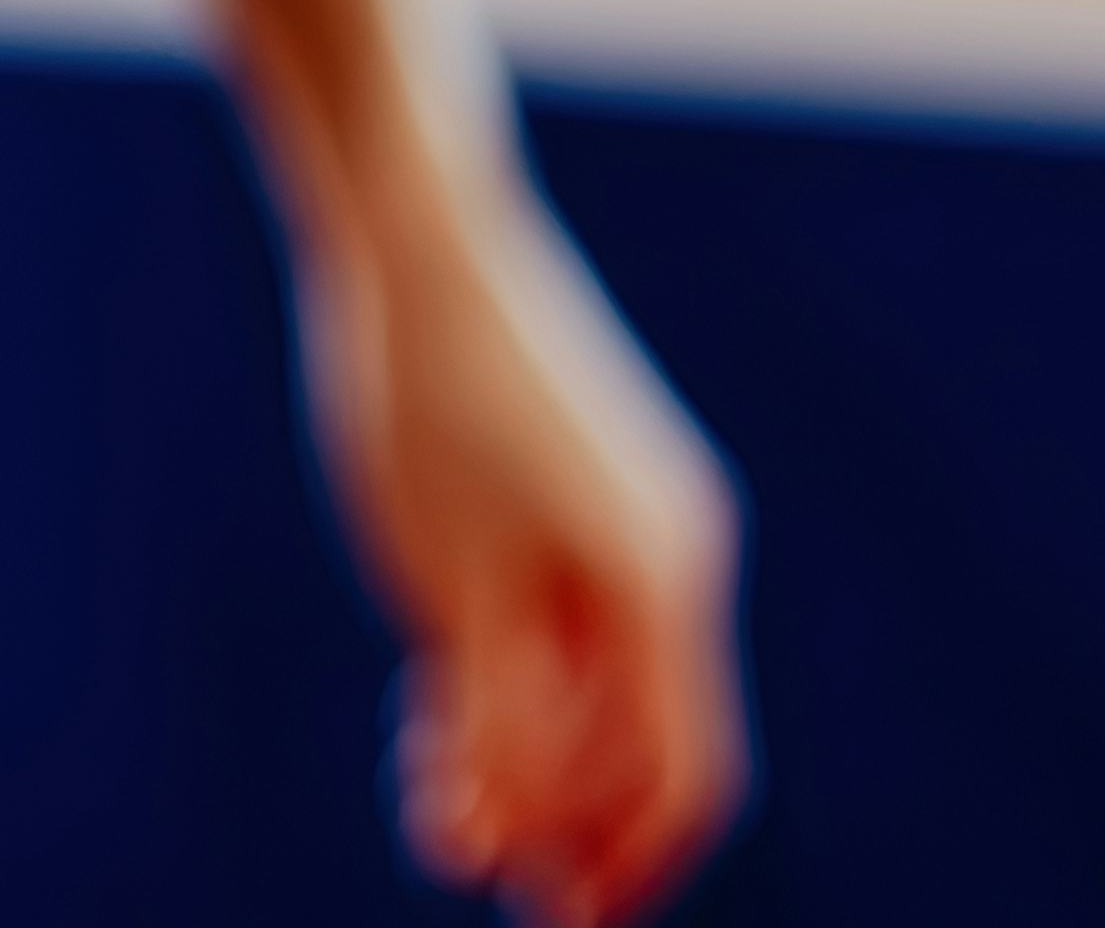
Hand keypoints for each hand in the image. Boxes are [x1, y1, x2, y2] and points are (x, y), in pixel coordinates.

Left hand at [295, 171, 742, 925]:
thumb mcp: (453, 591)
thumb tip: (529, 831)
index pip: (685, 771)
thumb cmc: (429, 408)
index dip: (630, 863)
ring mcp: (628, 525)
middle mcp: (670, 557)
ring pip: (598, 690)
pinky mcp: (580, 501)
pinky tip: (431, 729)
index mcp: (664, 580)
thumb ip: (501, 719)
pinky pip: (569, 631)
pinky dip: (515, 690)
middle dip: (559, 817)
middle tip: (459, 860)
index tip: (560, 922)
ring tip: (429, 805)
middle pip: (641, 740)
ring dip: (527, 762)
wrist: (419, 243)